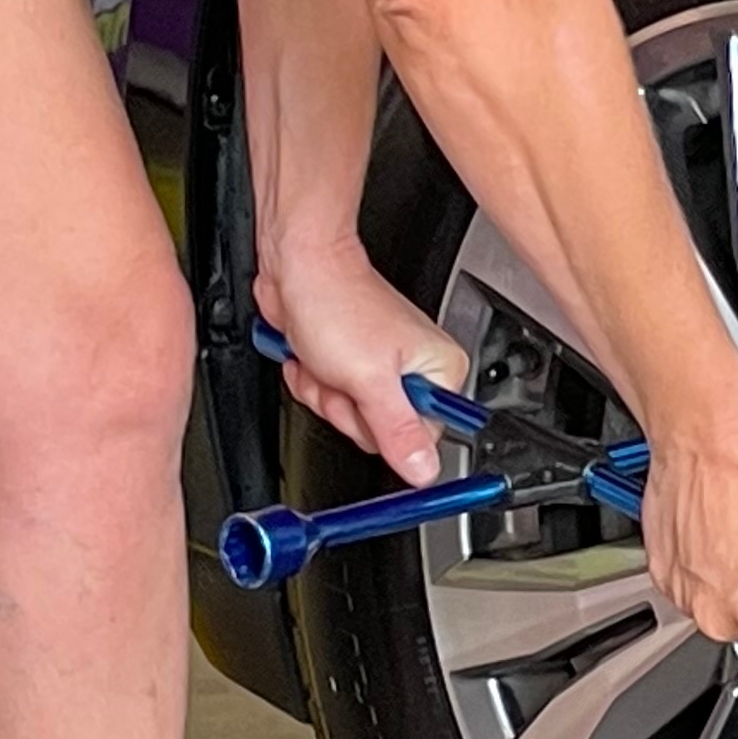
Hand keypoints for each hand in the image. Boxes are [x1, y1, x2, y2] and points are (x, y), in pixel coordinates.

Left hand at [253, 252, 466, 486]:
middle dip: (347, 409)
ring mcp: (380, 368)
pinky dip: (313, 383)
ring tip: (326, 363)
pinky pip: (330, 399)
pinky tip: (314, 359)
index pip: (421, 438)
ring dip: (325, 394)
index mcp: (439, 371)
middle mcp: (415, 369)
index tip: (366, 402)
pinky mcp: (350, 364)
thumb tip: (425, 472)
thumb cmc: (336, 302)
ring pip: (350, 417)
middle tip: (342, 378)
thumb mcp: (370, 380)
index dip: (383, 429)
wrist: (298, 266)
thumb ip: (399, 432)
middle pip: (381, 432)